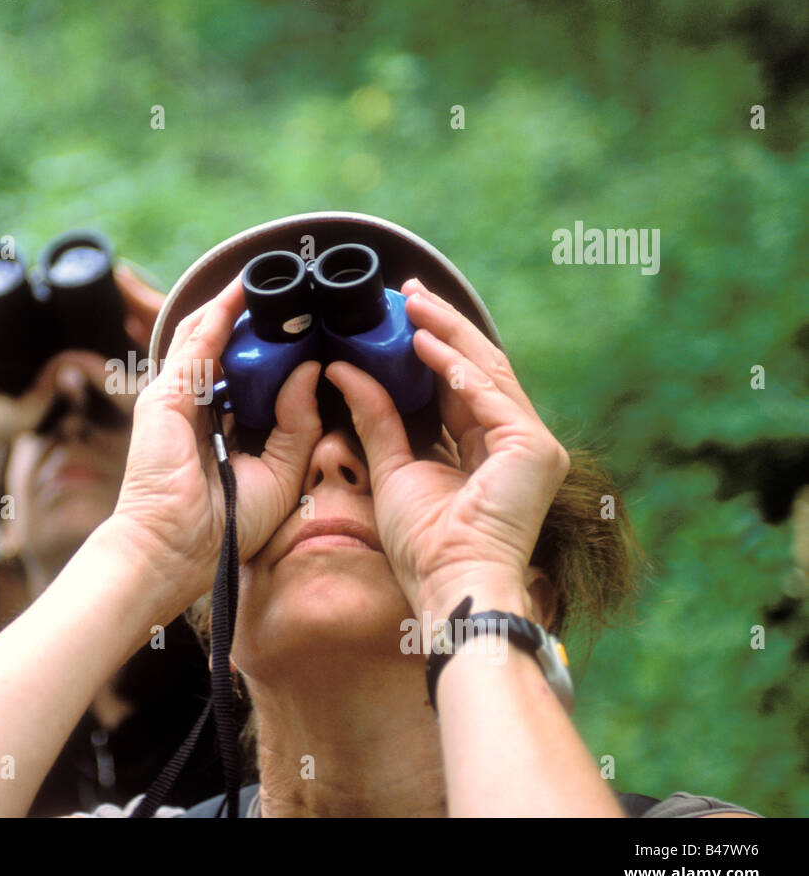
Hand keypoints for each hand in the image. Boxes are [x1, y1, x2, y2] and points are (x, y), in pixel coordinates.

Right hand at [111, 275, 322, 614]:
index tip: (308, 329)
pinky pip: (197, 343)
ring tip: (271, 279)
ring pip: (207, 335)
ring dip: (236, 306)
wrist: (174, 551)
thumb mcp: (281, 472)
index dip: (276, 352)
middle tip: (294, 293)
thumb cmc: (222, 526)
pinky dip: (219, 314)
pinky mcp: (166, 394)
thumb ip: (298, 423)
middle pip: (227, 349)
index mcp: (223, 429)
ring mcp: (177, 397)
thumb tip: (310, 370)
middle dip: (256, 320)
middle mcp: (199, 408)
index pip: (249, 377)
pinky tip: (243, 292)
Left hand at [325, 278, 568, 617]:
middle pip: (477, 369)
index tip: (404, 315)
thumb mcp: (392, 467)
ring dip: (446, 331)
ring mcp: (533, 444)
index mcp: (489, 449)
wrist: (447, 584)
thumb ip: (375, 418)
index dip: (433, 346)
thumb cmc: (423, 545)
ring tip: (411, 302)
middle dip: (442, 326)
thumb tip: (343, 371)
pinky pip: (485, 393)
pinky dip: (451, 364)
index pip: (461, 384)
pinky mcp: (532, 448)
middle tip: (409, 292)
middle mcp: (518, 442)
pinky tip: (421, 339)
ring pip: (484, 371)